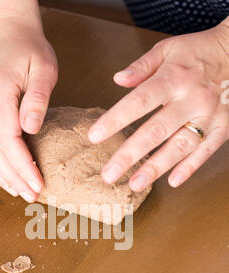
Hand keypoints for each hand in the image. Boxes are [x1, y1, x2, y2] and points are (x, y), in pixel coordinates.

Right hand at [0, 17, 57, 201]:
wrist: (6, 33)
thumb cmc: (29, 50)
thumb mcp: (44, 69)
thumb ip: (38, 100)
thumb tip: (32, 130)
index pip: (8, 140)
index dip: (23, 166)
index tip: (37, 184)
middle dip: (12, 178)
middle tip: (30, 195)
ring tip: (14, 191)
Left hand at [88, 22, 228, 190]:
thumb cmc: (199, 52)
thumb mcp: (168, 49)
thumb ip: (142, 65)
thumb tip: (117, 79)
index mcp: (173, 78)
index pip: (139, 102)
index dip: (115, 119)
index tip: (95, 136)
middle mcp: (191, 99)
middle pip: (155, 131)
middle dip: (130, 154)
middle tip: (109, 174)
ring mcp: (209, 116)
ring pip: (180, 146)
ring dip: (156, 167)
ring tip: (134, 183)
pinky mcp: (224, 127)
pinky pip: (206, 151)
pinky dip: (190, 167)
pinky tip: (173, 181)